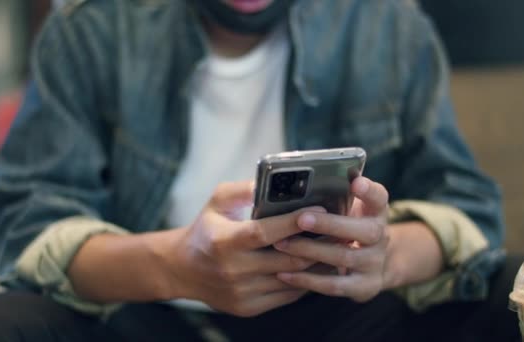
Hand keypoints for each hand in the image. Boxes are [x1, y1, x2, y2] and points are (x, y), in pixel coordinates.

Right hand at [166, 181, 322, 316]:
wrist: (183, 270)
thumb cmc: (206, 229)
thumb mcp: (216, 201)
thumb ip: (244, 189)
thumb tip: (275, 181)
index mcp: (223, 241)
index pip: (264, 232)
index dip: (293, 222)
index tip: (319, 209)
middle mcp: (233, 270)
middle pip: (287, 260)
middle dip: (318, 244)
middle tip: (340, 229)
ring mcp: (242, 292)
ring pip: (292, 279)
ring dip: (317, 264)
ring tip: (336, 247)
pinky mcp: (249, 307)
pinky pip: (287, 295)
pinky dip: (305, 280)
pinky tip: (317, 266)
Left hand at [273, 177, 390, 302]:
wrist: (372, 264)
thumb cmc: (347, 227)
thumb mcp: (347, 210)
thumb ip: (332, 199)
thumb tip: (293, 187)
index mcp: (376, 212)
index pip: (379, 197)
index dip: (368, 190)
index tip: (355, 182)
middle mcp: (380, 237)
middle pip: (364, 230)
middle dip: (330, 224)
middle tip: (301, 219)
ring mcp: (374, 264)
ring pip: (344, 257)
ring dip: (310, 251)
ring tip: (281, 244)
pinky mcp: (364, 287)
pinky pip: (334, 285)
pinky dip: (307, 280)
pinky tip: (283, 273)